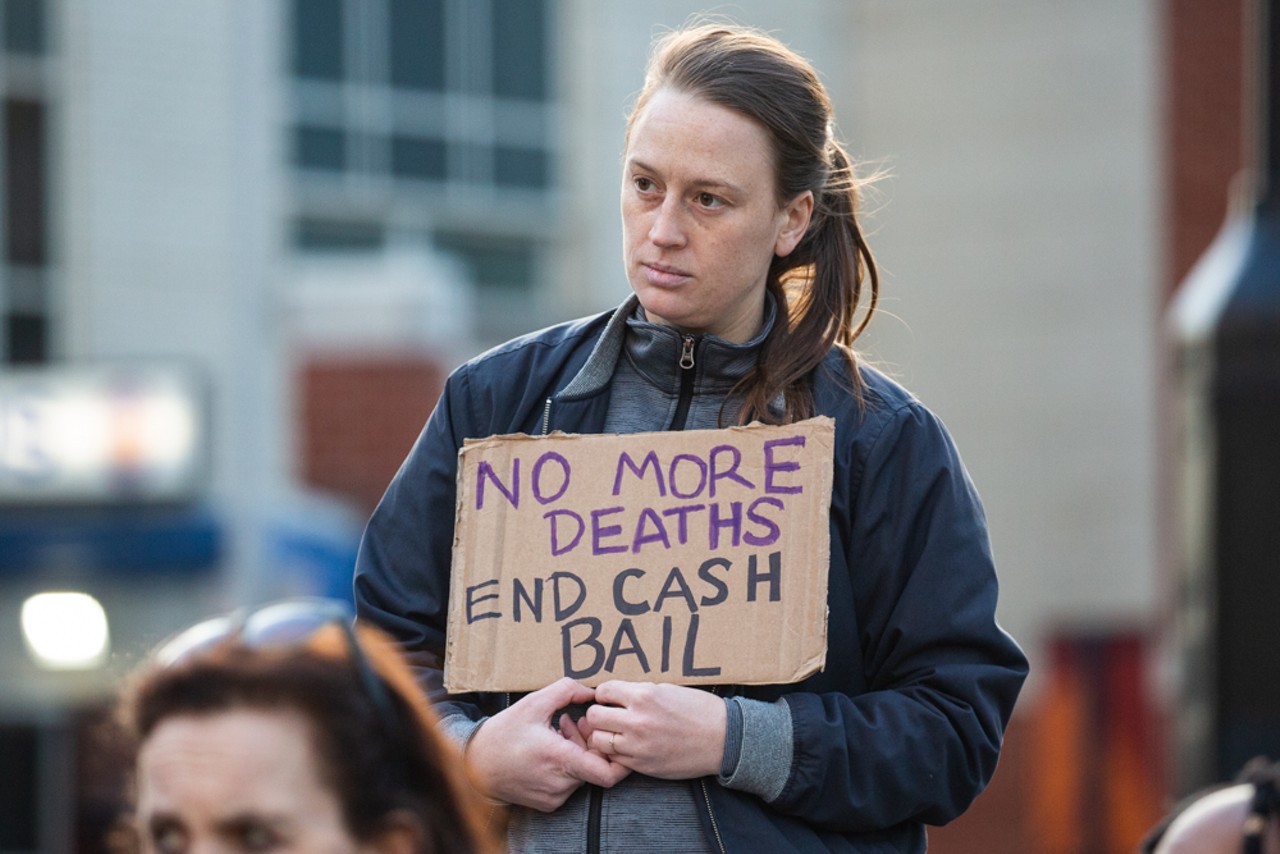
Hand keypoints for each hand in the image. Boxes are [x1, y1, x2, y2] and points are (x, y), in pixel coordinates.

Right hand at [466, 677, 630, 810]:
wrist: (476, 766)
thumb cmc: (504, 733)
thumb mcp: (533, 703)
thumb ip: (566, 690)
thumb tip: (592, 691)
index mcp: (560, 759)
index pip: (608, 774)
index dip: (619, 758)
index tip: (610, 738)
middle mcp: (560, 783)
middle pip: (595, 766)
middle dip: (591, 741)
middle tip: (574, 721)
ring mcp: (555, 796)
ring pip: (583, 774)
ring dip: (577, 751)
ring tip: (559, 730)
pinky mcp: (549, 803)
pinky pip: (569, 783)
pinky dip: (567, 765)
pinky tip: (551, 747)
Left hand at [584, 681, 726, 779]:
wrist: (722, 738)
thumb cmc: (698, 710)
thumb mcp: (667, 689)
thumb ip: (639, 692)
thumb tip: (615, 695)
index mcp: (644, 696)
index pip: (603, 691)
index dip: (604, 694)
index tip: (610, 698)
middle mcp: (637, 720)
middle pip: (593, 716)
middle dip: (598, 714)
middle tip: (608, 715)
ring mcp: (638, 745)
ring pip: (597, 740)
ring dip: (603, 735)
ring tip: (615, 732)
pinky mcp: (642, 765)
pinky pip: (614, 758)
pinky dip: (615, 753)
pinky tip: (627, 746)